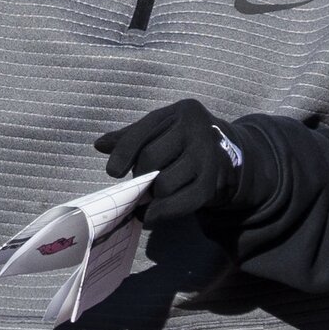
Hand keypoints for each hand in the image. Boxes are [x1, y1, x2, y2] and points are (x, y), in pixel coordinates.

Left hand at [94, 100, 261, 227]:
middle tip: (139, 184)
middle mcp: (196, 130)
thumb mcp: (161, 130)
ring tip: (146, 200)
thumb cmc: (184, 141)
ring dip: (151, 197)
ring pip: (165, 184)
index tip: (113, 172)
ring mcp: (207, 156)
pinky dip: (163, 213)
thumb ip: (130, 137)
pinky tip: (151, 217)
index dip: (124, 153)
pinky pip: (182, 202)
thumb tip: (100, 145)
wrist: (228, 154)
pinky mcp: (213, 182)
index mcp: (180, 112)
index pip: (143, 132)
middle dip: (140, 176)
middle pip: (151, 159)